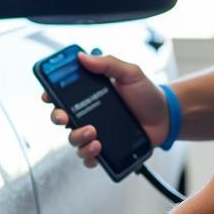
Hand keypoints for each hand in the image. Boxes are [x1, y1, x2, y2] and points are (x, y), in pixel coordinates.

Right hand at [43, 51, 169, 167]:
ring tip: (94, 134)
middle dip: (58, 118)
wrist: (165, 117)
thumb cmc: (147, 94)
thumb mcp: (130, 73)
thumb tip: (83, 56)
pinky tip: (97, 150)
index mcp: (89, 95)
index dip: (50, 95)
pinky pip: (89, 157)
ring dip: (77, 138)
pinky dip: (89, 156)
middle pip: (61, 118)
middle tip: (66, 118)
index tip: (48, 96)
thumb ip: (108, 64)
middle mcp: (88, 114)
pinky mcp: (105, 149)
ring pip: (73, 140)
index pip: (62, 95)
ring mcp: (95, 133)